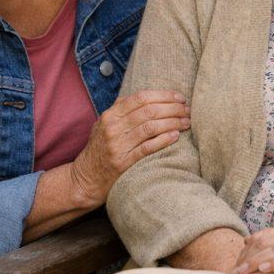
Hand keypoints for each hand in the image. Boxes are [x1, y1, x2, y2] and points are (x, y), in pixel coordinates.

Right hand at [69, 90, 190, 206]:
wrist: (85, 179)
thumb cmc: (99, 149)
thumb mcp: (103, 125)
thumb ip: (119, 109)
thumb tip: (141, 96)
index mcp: (110, 115)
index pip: (141, 98)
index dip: (164, 95)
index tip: (180, 97)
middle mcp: (113, 128)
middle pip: (149, 111)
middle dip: (173, 108)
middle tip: (188, 110)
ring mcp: (117, 145)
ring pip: (151, 127)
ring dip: (173, 123)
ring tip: (186, 123)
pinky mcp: (122, 162)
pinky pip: (147, 148)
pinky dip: (164, 140)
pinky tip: (175, 136)